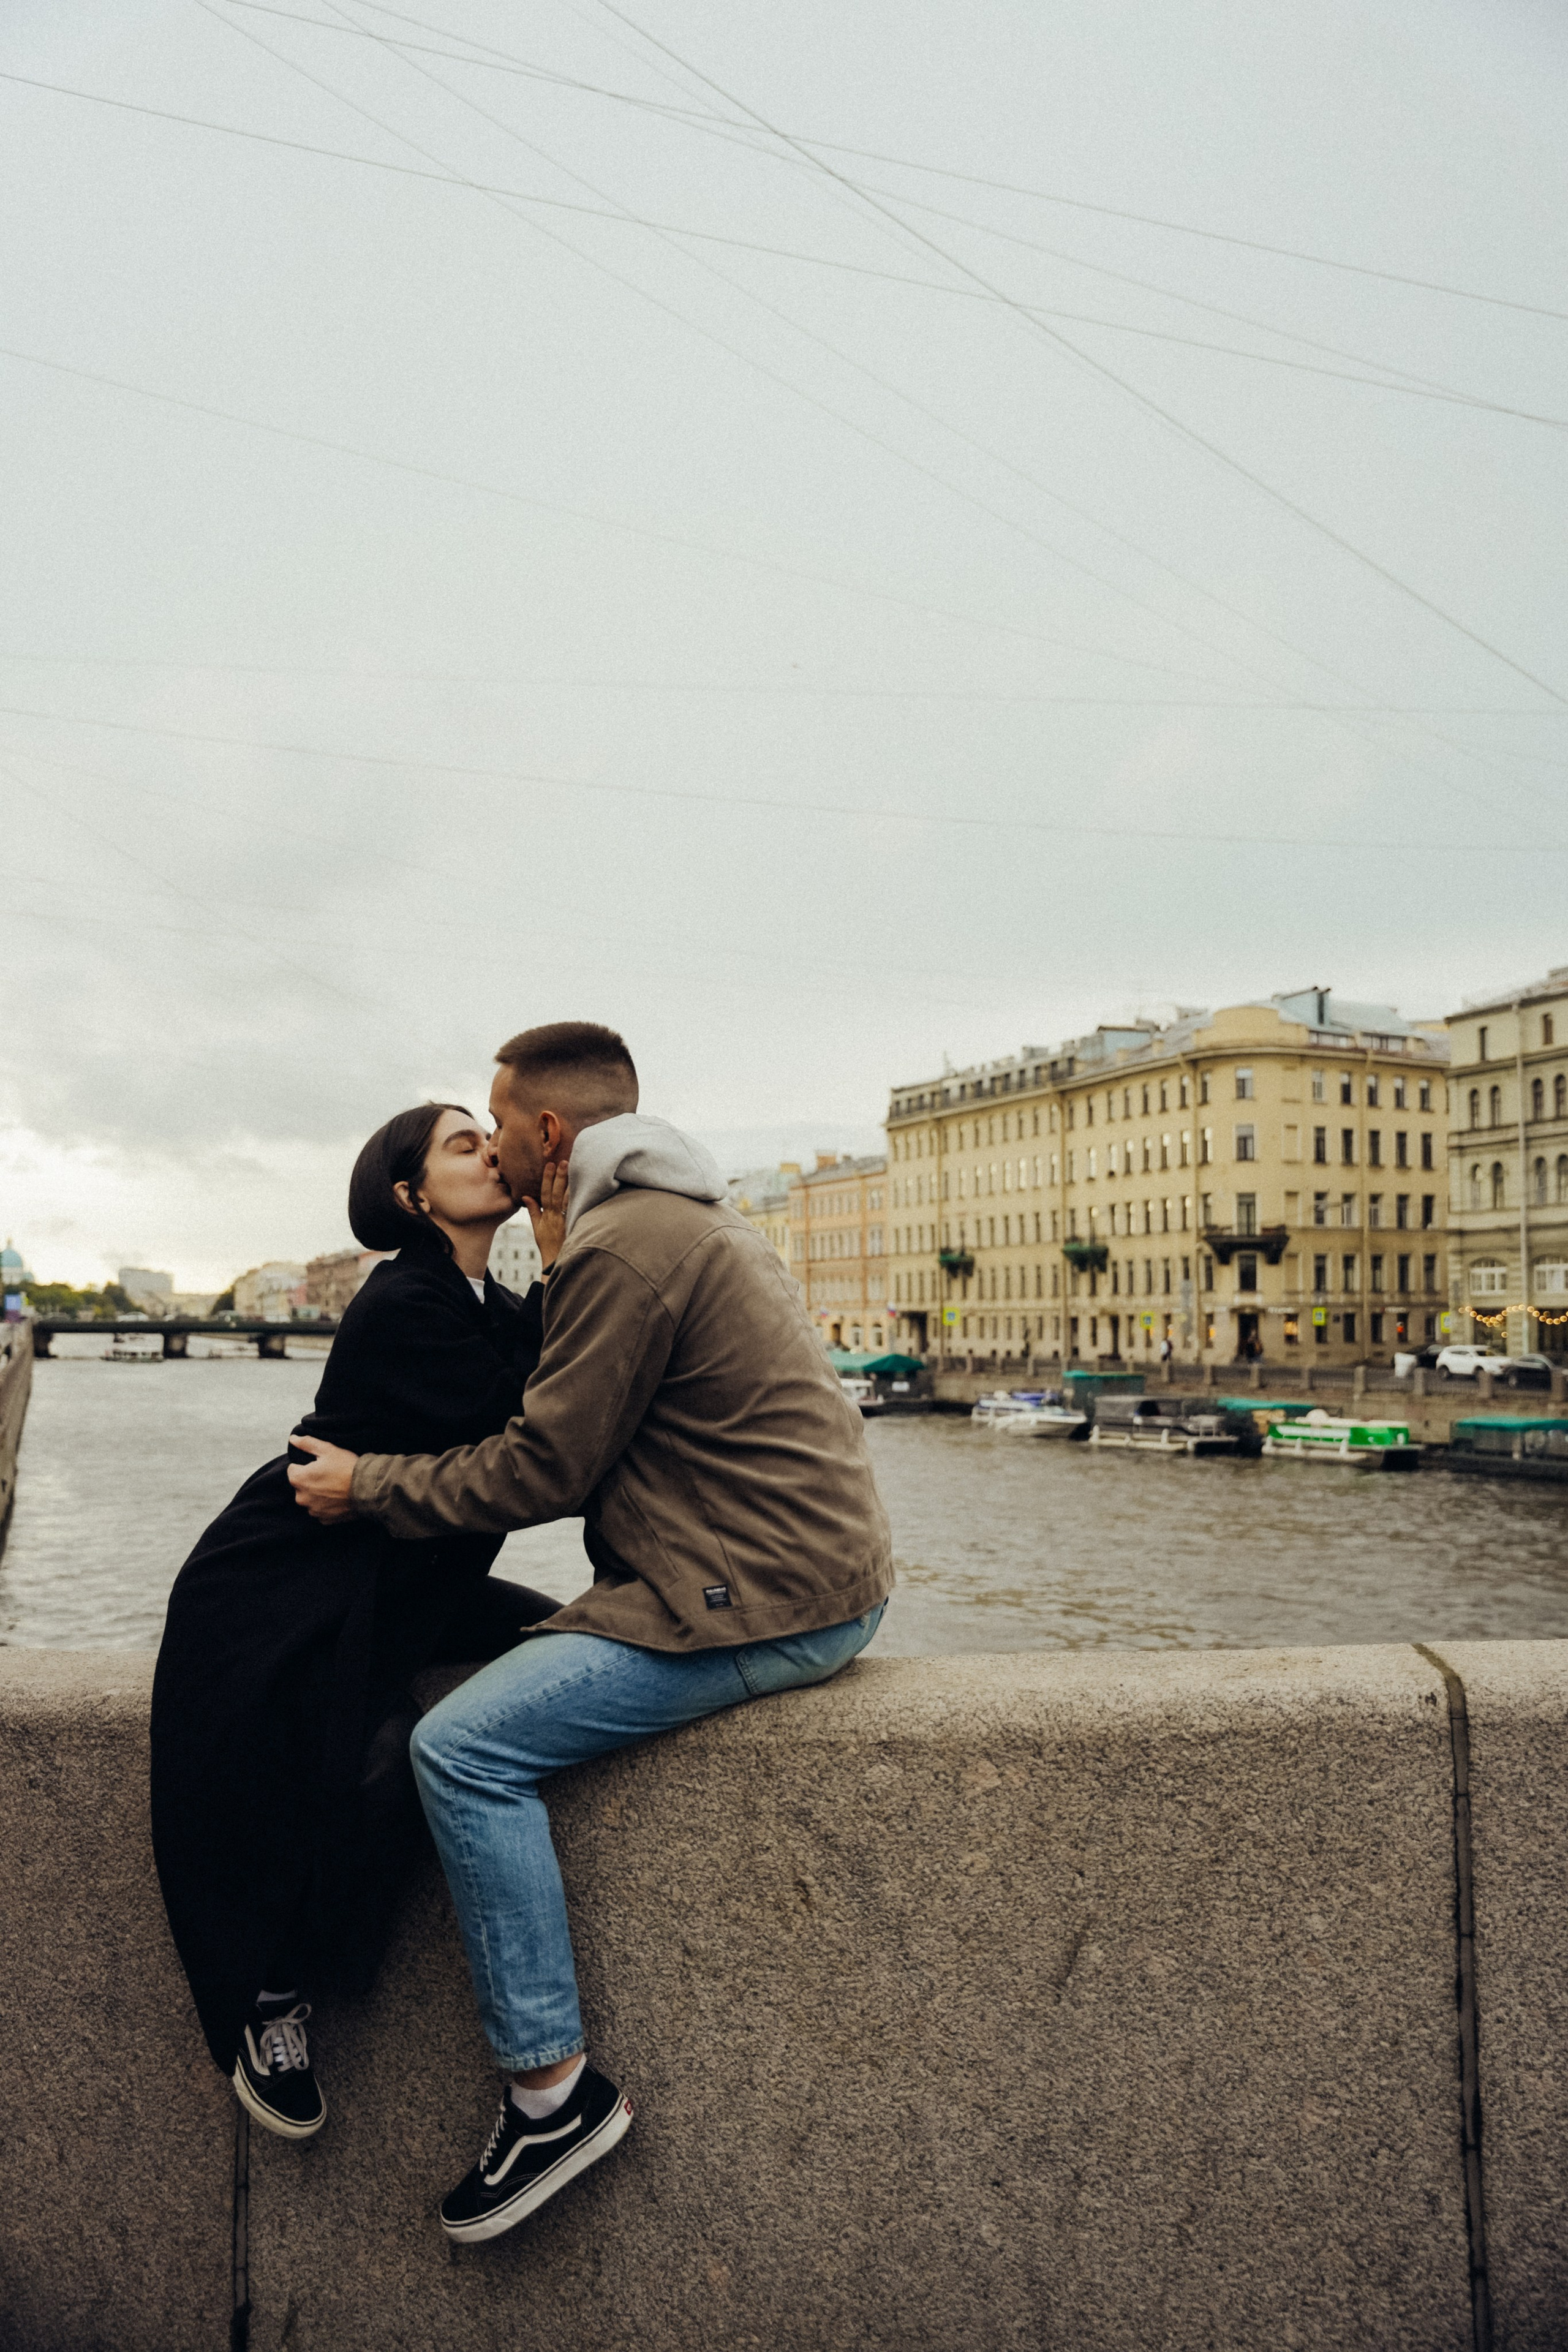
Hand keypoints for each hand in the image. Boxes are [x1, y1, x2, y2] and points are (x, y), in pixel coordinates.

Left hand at [287, 1434, 361, 1522]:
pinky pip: (320, 1510)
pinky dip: (327, 1505)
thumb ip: (307, 1443)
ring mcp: (313, 1510)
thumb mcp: (327, 1449)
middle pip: (301, 1485)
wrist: (366, 1488)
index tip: (320, 1465)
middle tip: (329, 1475)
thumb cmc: (346, 1467)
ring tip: (335, 1487)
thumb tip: (293, 1440)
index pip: (293, 1469)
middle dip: (310, 1481)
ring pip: (310, 1499)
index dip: (306, 1465)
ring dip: (318, 1494)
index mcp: (298, 1479)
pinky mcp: (324, 1519)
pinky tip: (338, 1498)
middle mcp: (301, 1497)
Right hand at [524, 1153, 569, 1270]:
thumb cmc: (547, 1243)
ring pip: (569, 1200)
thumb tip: (526, 1196)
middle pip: (558, 1194)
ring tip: (576, 1170)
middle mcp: (556, 1216)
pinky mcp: (575, 1225)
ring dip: (571, 1185)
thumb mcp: (537, 1227)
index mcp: (547, 1215)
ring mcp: (566, 1220)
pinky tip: (585, 1188)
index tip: (549, 1164)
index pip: (546, 1193)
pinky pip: (578, 1210)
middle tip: (564, 1161)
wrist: (556, 1260)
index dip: (547, 1179)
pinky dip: (580, 1199)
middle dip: (560, 1177)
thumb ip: (533, 1210)